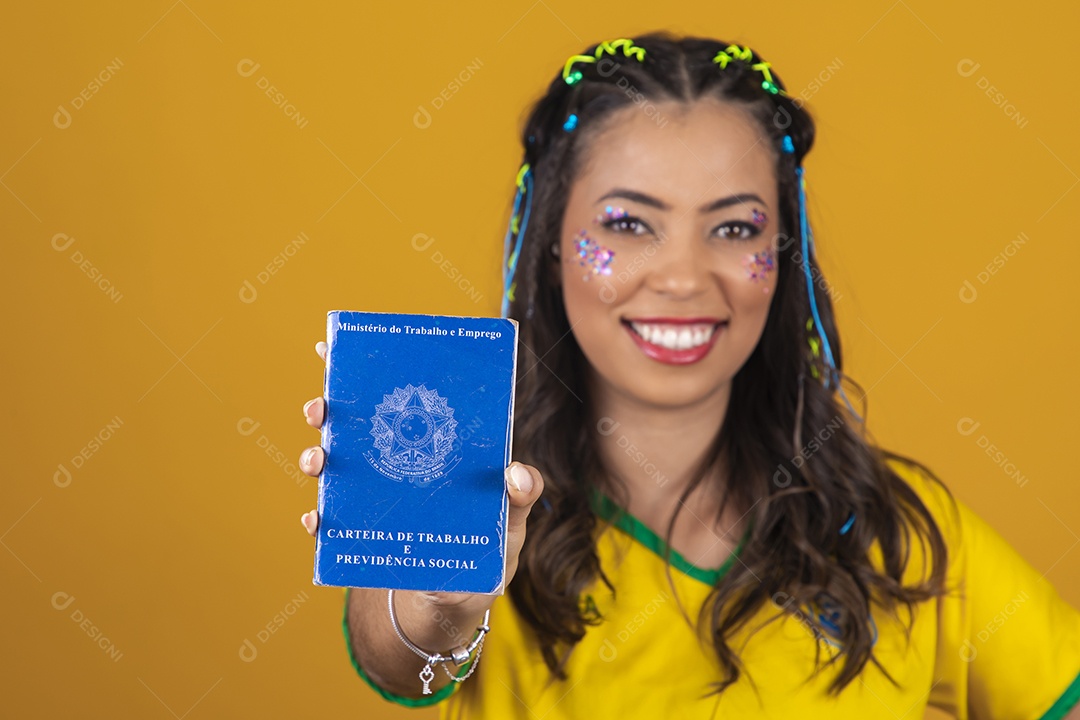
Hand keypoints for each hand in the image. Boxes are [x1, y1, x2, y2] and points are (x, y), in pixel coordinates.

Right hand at [298, 340, 544, 612]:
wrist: (454, 605)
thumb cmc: (486, 554)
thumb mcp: (510, 526)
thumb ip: (518, 500)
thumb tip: (517, 473)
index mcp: (431, 449)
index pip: (400, 400)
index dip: (371, 371)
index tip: (342, 345)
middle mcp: (395, 464)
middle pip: (356, 425)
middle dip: (330, 409)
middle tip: (321, 408)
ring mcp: (373, 497)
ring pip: (335, 465)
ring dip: (318, 457)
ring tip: (317, 461)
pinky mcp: (359, 533)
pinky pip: (330, 520)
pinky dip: (319, 519)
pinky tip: (317, 521)